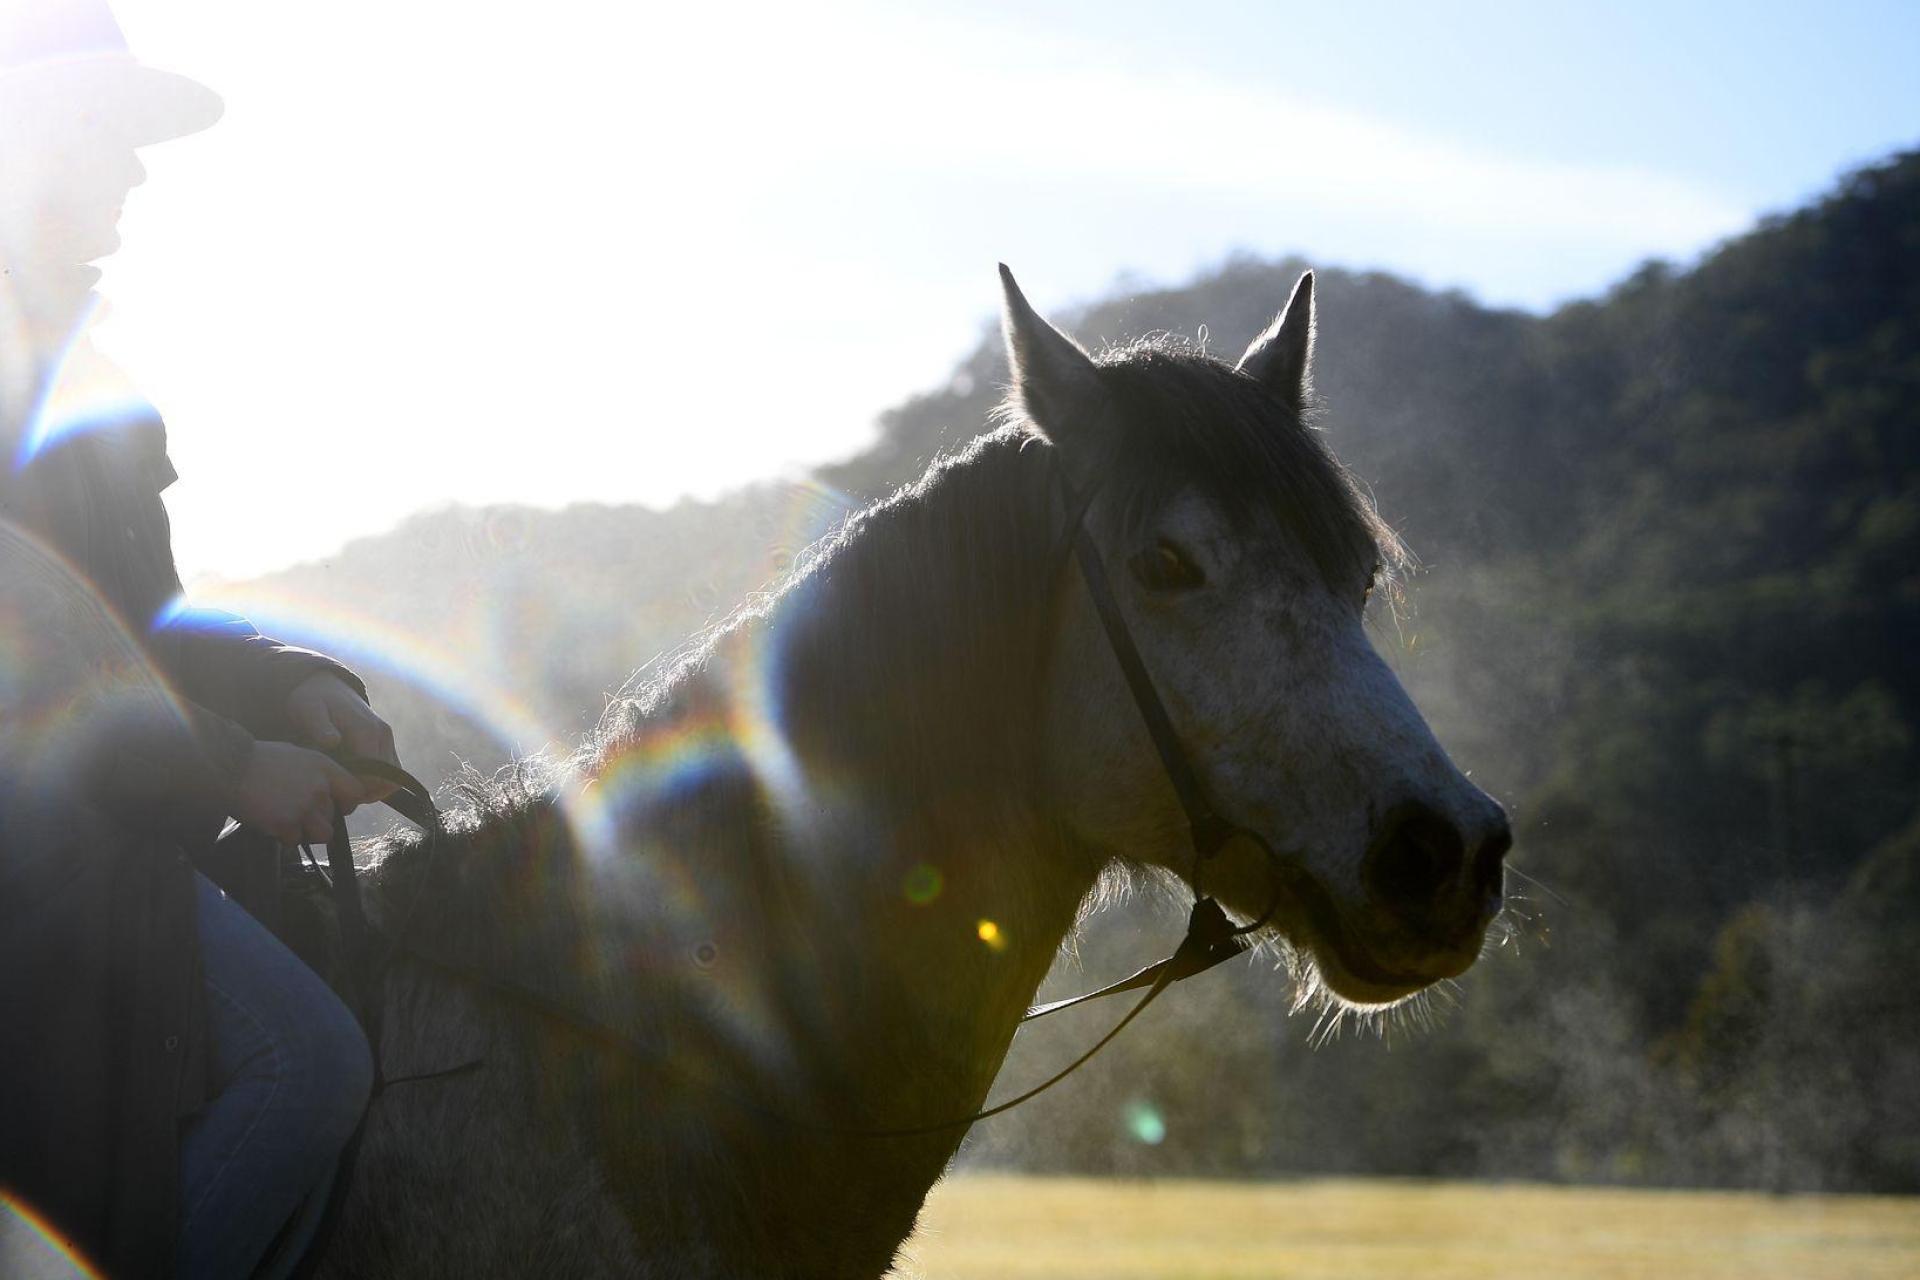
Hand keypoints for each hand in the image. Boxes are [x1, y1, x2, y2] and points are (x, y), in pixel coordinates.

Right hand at [228, 740, 371, 844]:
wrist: (230, 767)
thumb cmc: (260, 758)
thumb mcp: (297, 754)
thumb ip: (317, 771)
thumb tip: (329, 788)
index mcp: (325, 768)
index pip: (356, 792)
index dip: (348, 803)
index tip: (337, 805)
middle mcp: (320, 788)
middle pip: (335, 817)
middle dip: (319, 819)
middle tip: (299, 813)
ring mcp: (304, 808)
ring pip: (323, 834)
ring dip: (307, 832)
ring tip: (289, 822)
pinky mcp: (286, 824)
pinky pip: (295, 842)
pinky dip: (284, 837)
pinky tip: (271, 823)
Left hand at [285, 672, 399, 801]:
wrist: (327, 687)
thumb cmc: (313, 700)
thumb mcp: (308, 709)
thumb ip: (319, 726)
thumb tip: (332, 741)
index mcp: (367, 730)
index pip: (374, 775)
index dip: (355, 790)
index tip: (333, 791)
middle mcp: (383, 735)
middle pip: (385, 781)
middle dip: (362, 793)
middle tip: (336, 792)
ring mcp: (388, 740)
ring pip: (391, 781)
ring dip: (370, 790)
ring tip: (343, 786)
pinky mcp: (388, 744)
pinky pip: (391, 774)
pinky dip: (376, 783)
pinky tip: (352, 780)